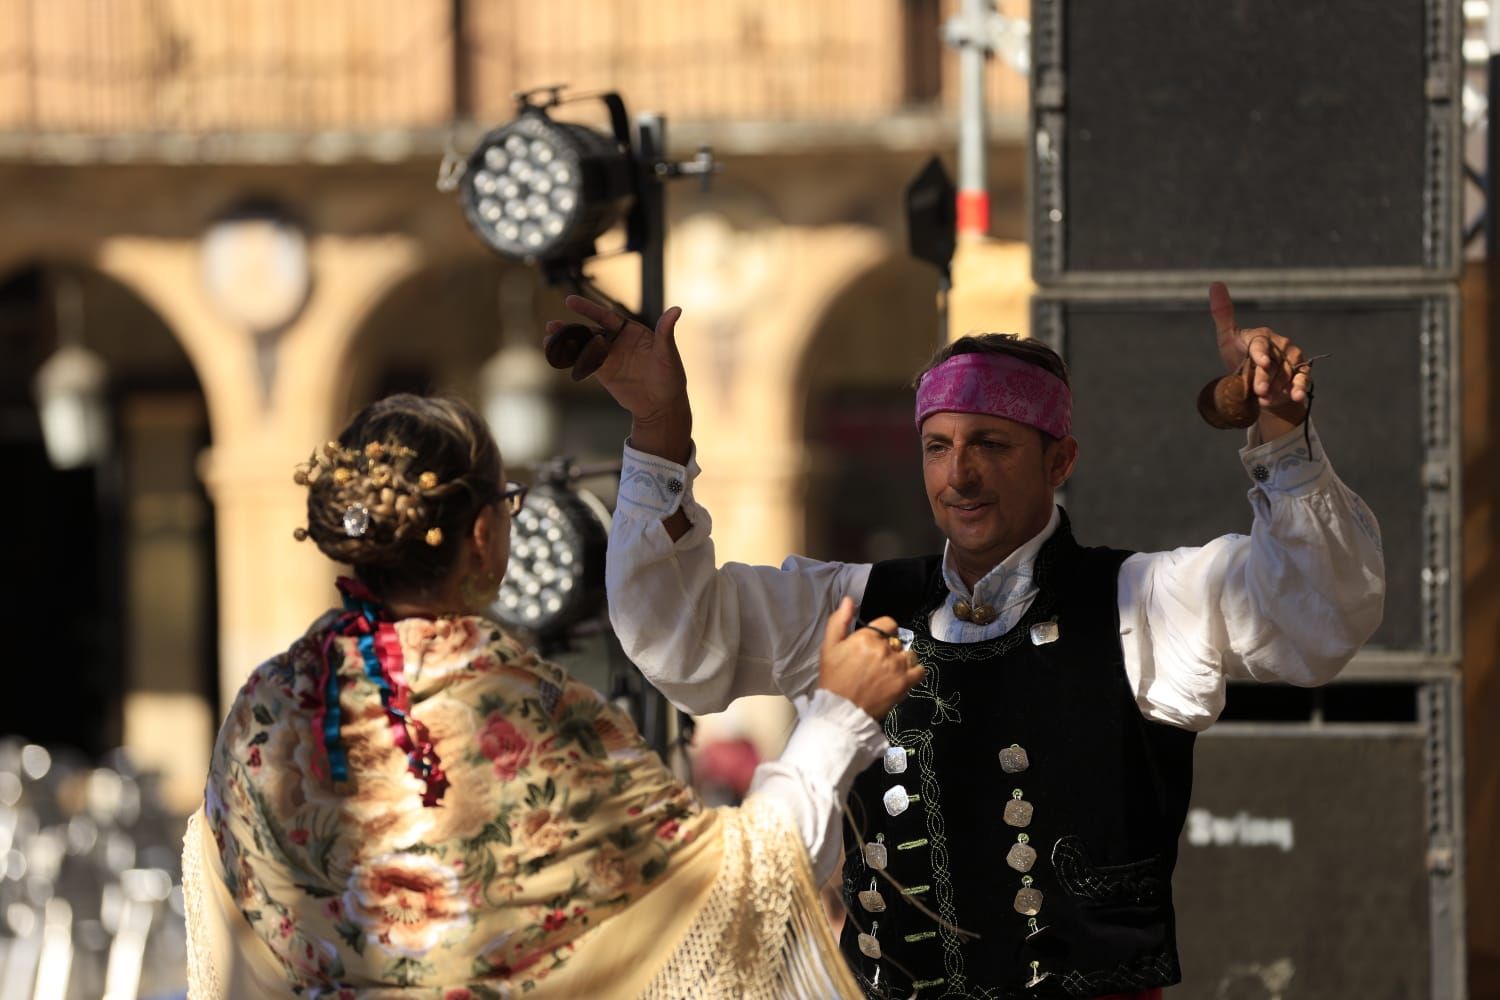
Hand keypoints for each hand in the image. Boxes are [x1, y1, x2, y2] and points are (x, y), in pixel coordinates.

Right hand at [545, 296, 688, 425]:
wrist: (663, 405)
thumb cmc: (670, 376)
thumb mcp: (668, 354)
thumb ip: (665, 332)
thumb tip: (676, 309)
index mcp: (632, 331)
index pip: (607, 317)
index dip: (588, 309)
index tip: (570, 301)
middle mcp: (617, 341)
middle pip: (590, 332)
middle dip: (571, 328)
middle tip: (552, 325)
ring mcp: (609, 357)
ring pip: (584, 347)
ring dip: (566, 343)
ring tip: (548, 340)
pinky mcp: (603, 372)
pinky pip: (584, 363)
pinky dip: (570, 359)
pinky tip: (556, 355)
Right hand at [817, 597, 925, 720]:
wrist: (840, 711)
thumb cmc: (833, 679)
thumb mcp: (829, 646)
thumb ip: (840, 621)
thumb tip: (849, 600)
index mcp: (867, 638)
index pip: (888, 623)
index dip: (882, 632)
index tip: (874, 643)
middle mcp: (885, 649)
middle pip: (897, 640)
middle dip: (888, 648)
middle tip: (875, 663)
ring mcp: (897, 667)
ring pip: (909, 654)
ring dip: (901, 660)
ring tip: (888, 671)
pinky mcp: (905, 683)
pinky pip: (920, 670)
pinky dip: (914, 672)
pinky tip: (902, 677)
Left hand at [1209, 282, 1310, 435]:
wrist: (1257, 382)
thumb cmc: (1240, 356)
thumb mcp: (1228, 338)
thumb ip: (1223, 314)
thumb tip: (1216, 282)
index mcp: (1261, 336)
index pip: (1260, 344)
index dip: (1260, 353)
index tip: (1260, 362)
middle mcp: (1280, 344)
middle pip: (1273, 363)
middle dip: (1266, 378)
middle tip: (1259, 391)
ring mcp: (1293, 358)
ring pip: (1286, 374)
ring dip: (1277, 388)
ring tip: (1264, 400)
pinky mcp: (1302, 372)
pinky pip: (1303, 379)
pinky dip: (1300, 388)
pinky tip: (1296, 396)